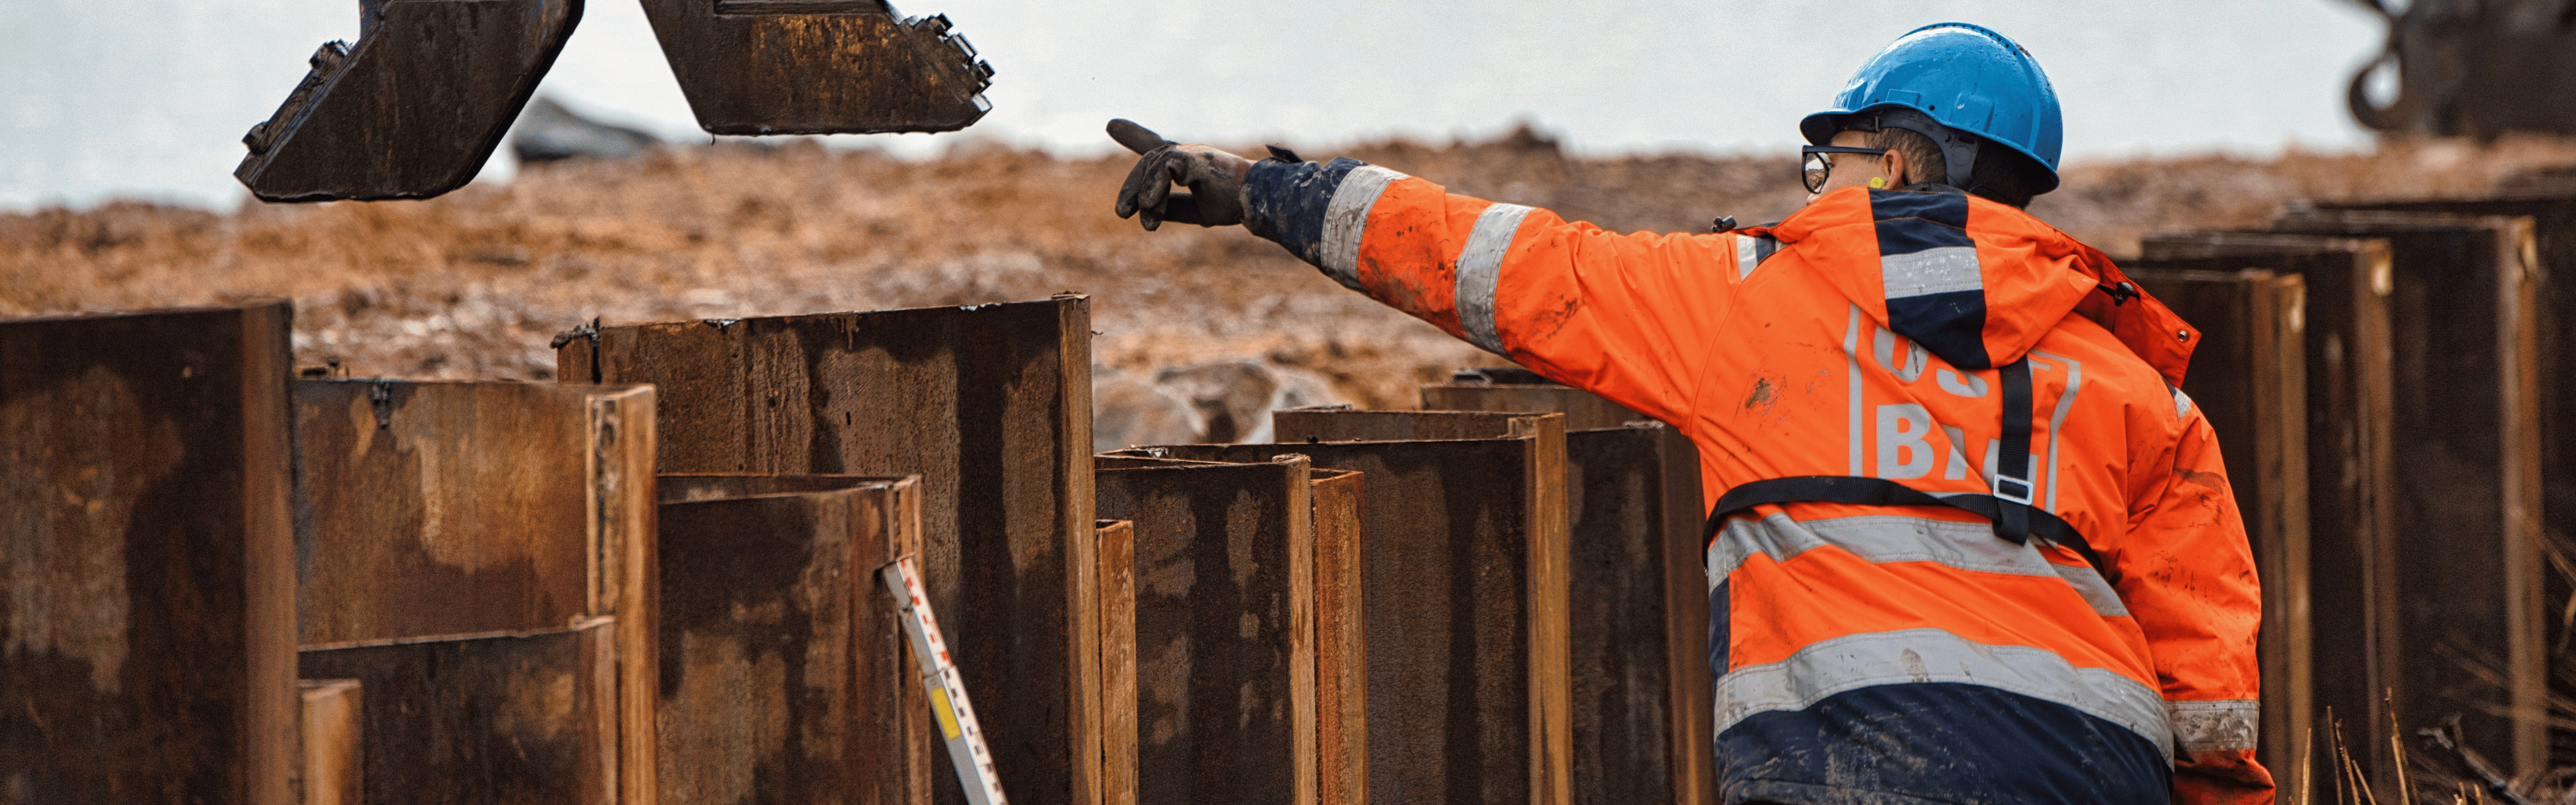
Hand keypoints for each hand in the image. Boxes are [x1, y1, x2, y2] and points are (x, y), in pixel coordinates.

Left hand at [1110, 119, 1252, 229]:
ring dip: (1145, 197)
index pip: (1158, 146)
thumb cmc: (1235, 203)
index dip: (1134, 135)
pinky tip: (1151, 207)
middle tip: (1121, 213)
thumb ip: (1173, 207)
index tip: (1111, 125)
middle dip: (1131, 187)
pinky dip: (1155, 187)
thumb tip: (1147, 211)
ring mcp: (1191, 152)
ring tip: (1148, 225)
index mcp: (1190, 164)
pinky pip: (1164, 167)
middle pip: (1150, 161)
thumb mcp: (1198, 210)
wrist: (1261, 200)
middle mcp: (1188, 153)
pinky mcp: (1194, 157)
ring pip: (1153, 165)